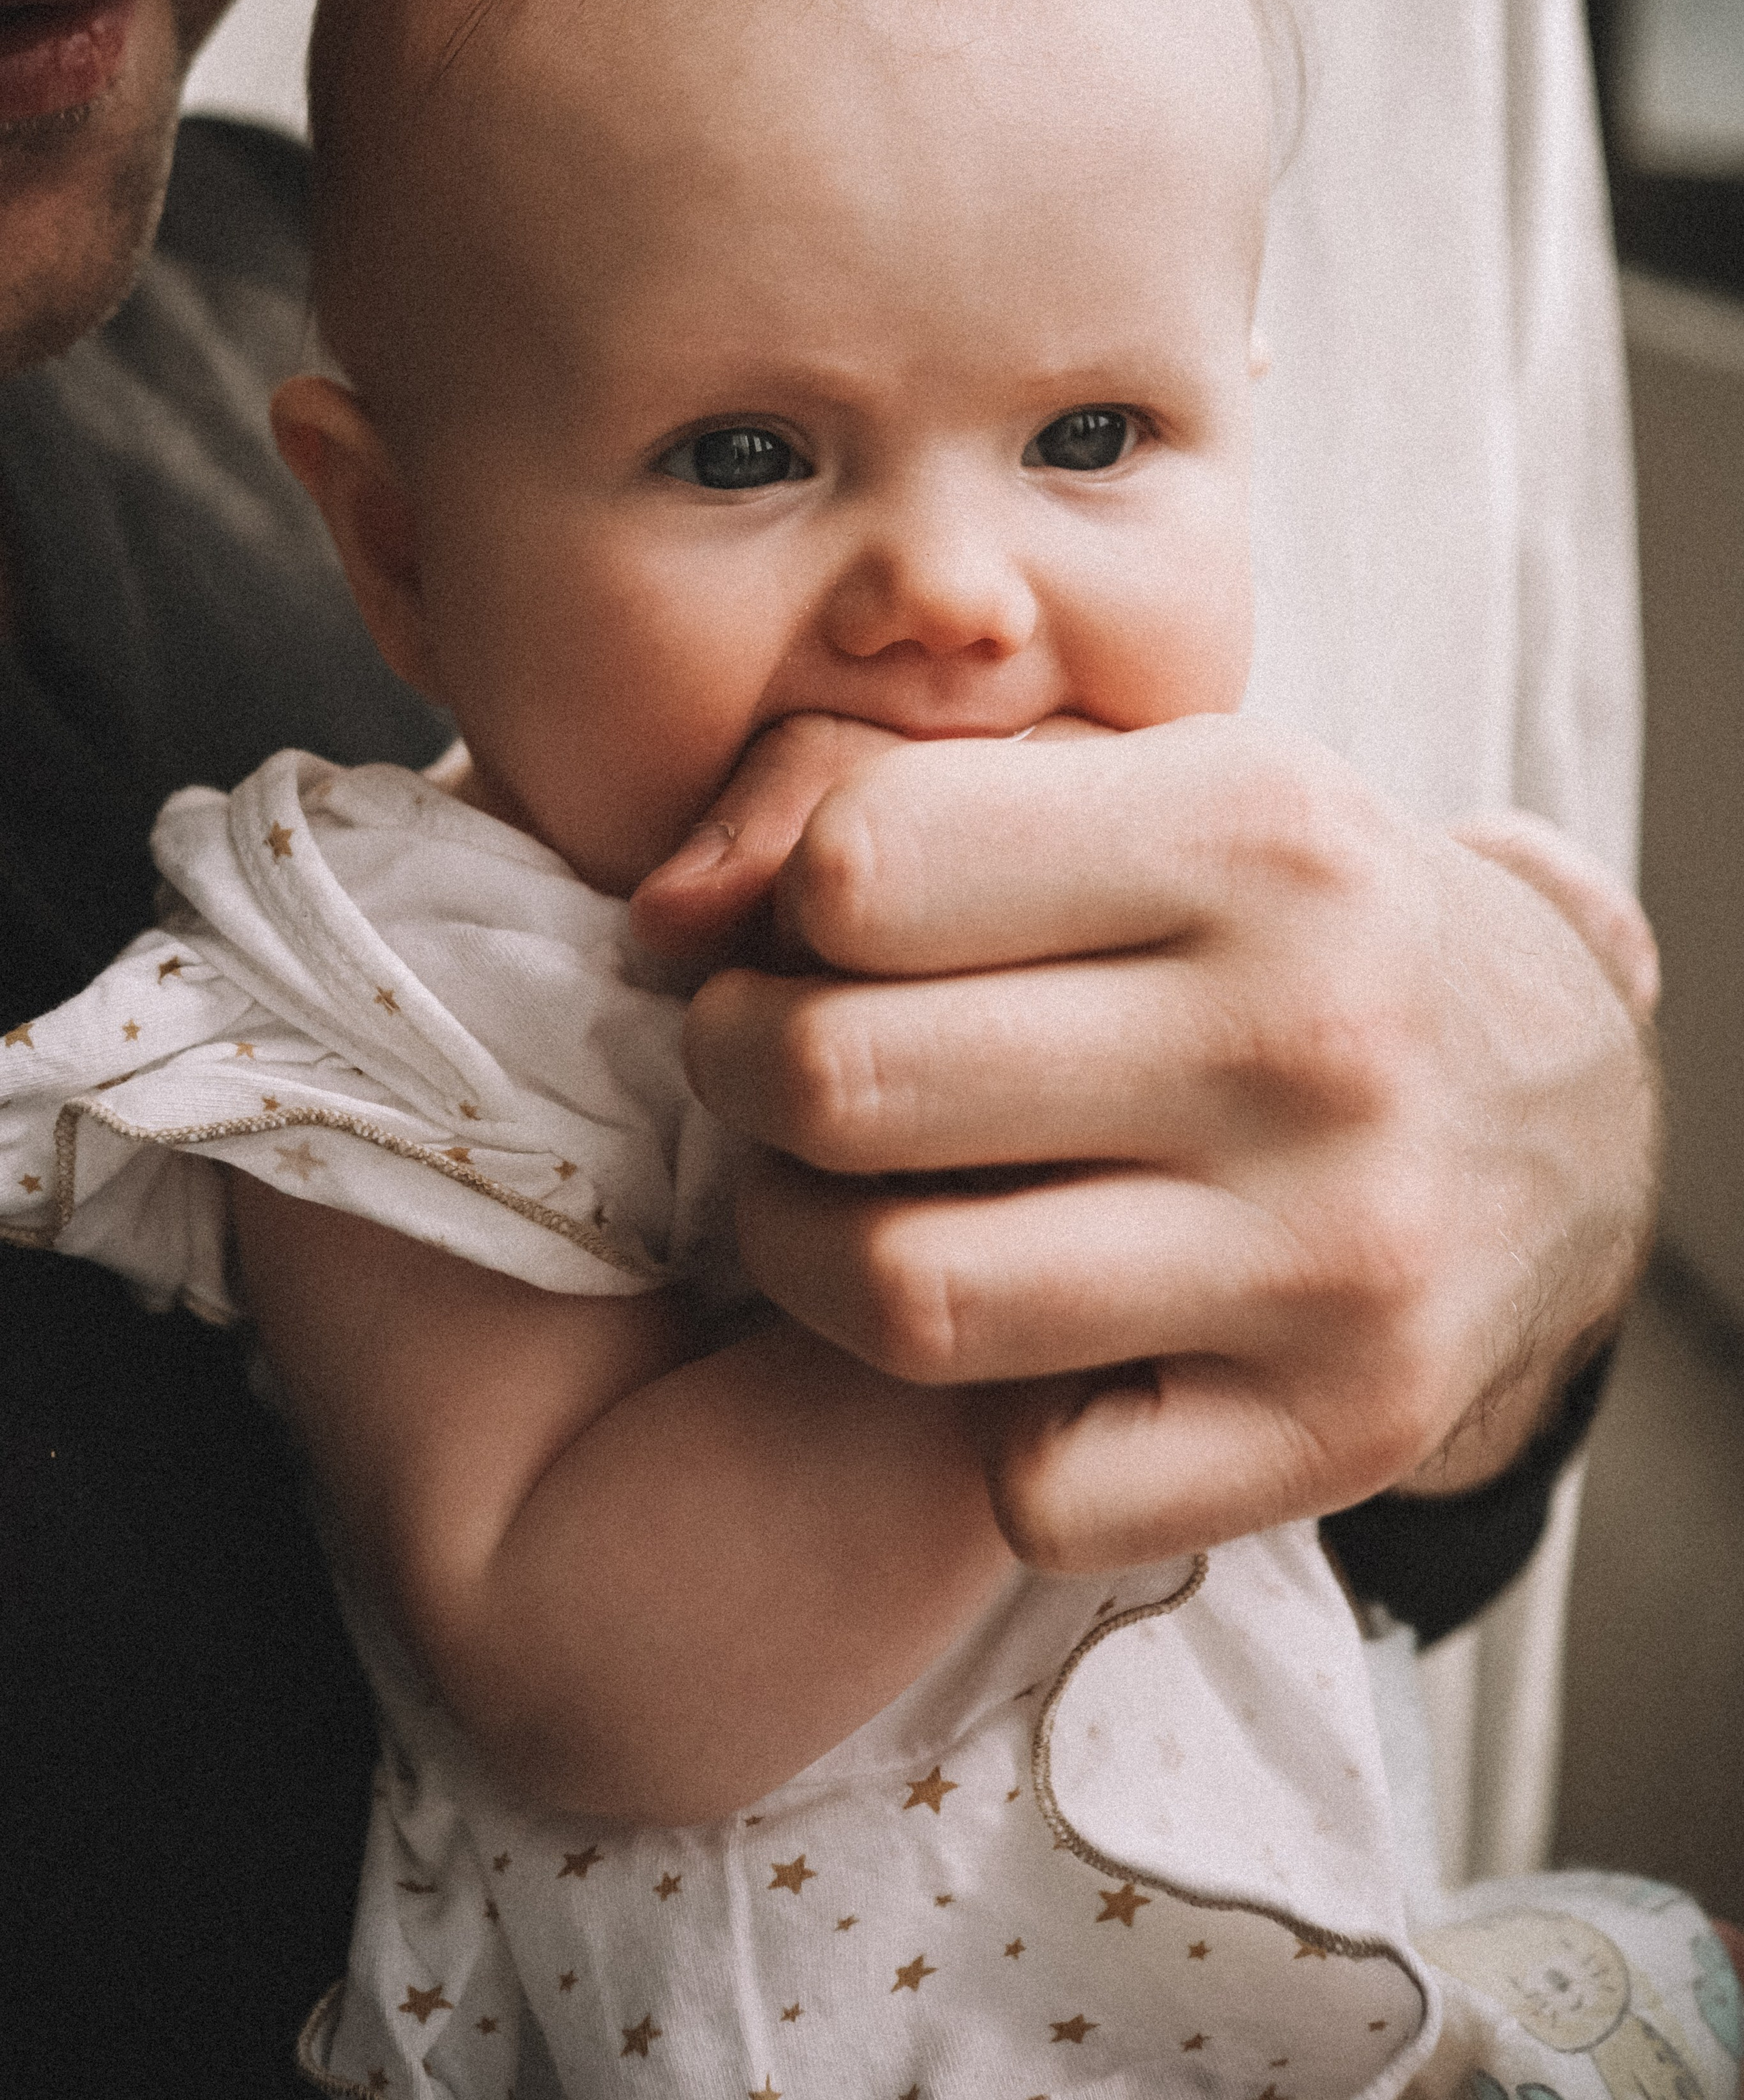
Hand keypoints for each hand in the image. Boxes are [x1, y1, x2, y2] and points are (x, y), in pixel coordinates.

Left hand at [633, 716, 1657, 1571]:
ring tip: (833, 1200)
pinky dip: (980, 1427)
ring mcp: (1333, 1253)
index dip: (780, 912)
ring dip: (800, 1252)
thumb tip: (664, 914)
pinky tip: (1020, 1335)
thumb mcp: (1134, 785)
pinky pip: (1032, 1486)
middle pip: (841, 1080)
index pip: (861, 868)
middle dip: (738, 1071)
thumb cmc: (1282, 923)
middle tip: (771, 1068)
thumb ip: (873, 790)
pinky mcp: (1340, 1430)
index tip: (804, 939)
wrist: (1557, 1100)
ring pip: (901, 1298)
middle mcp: (1308, 1039)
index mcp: (1251, 832)